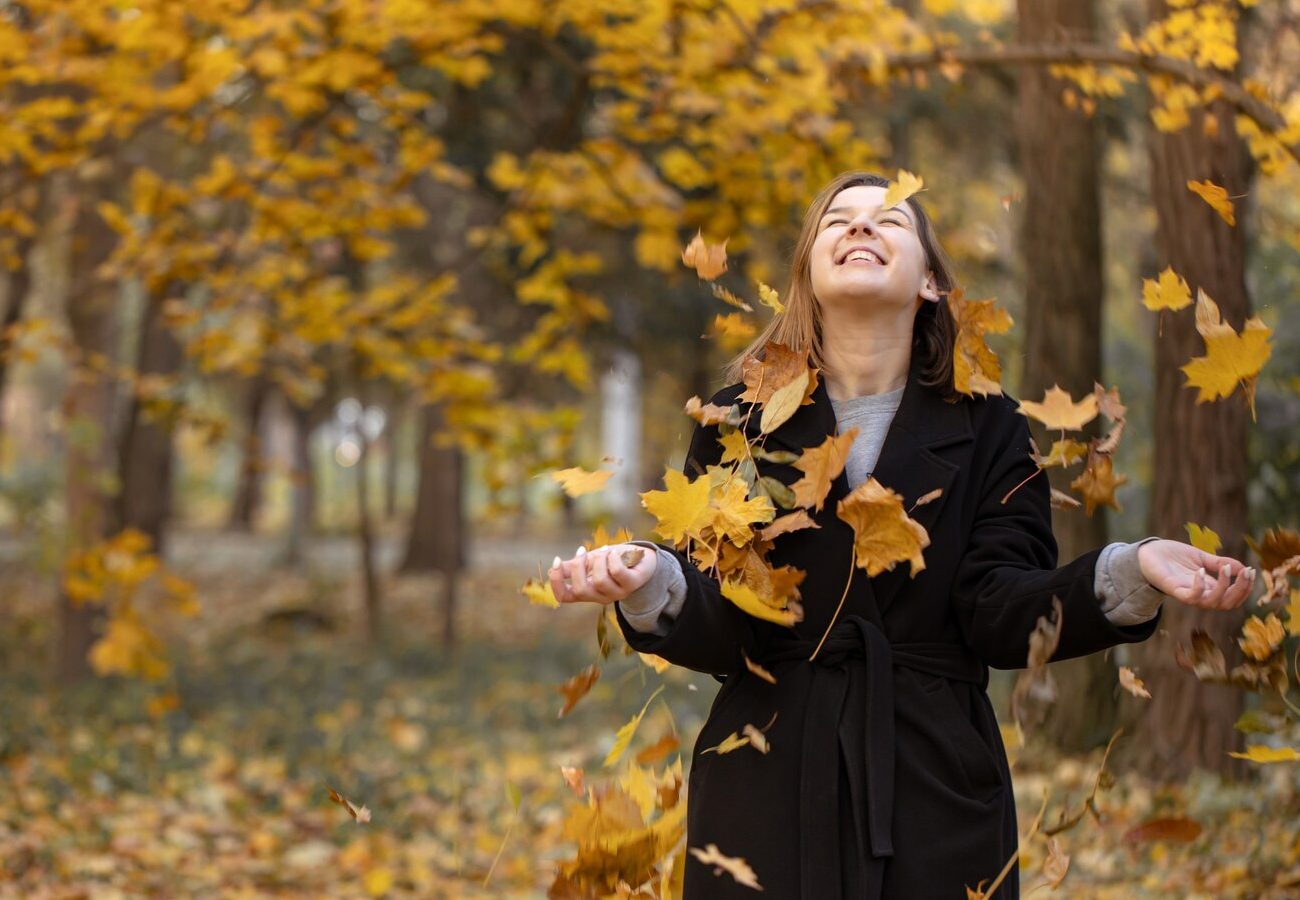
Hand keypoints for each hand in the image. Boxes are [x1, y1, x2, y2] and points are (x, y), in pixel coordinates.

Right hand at [548, 543, 657, 605]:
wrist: (641, 558)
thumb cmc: (612, 561)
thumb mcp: (589, 562)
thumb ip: (572, 567)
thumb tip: (553, 569)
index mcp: (587, 591)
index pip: (564, 597)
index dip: (556, 582)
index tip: (556, 561)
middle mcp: (600, 596)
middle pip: (580, 590)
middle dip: (578, 567)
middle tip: (582, 551)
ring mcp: (616, 593)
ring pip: (600, 580)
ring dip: (599, 560)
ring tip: (604, 551)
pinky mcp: (631, 584)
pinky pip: (617, 572)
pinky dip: (612, 559)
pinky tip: (614, 554)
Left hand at [1137, 539, 1253, 609]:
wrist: (1148, 552)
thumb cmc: (1173, 556)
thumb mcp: (1201, 558)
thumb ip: (1219, 563)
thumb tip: (1243, 568)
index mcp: (1208, 588)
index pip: (1233, 597)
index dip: (1245, 588)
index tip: (1252, 571)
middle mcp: (1200, 594)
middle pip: (1227, 604)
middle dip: (1240, 589)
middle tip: (1244, 572)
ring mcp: (1187, 593)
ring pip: (1212, 604)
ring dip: (1223, 587)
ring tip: (1226, 568)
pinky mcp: (1173, 590)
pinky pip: (1190, 597)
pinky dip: (1199, 586)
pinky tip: (1201, 570)